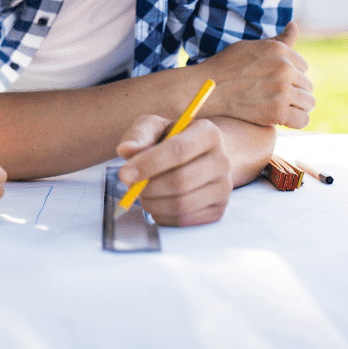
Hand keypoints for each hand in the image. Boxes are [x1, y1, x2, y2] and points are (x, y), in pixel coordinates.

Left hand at [116, 116, 231, 226]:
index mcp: (208, 133)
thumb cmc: (173, 139)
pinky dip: (162, 215)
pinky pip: (185, 220)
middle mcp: (222, 160)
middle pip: (180, 181)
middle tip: (130, 186)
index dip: (148, 164)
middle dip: (148, 187)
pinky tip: (156, 202)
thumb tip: (126, 150)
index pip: (178, 150)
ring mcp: (223, 188)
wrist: (200, 156)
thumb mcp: (155, 127)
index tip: (124, 174)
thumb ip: (139, 135)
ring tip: (141, 193)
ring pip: (182, 204)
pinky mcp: (218, 210)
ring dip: (152, 203)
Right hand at [199, 22, 313, 127]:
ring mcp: (281, 90)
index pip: (303, 66)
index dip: (291, 76)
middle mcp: (284, 68)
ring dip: (297, 107)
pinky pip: (303, 120)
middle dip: (295, 91)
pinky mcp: (276, 112)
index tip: (276, 82)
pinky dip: (295, 121)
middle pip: (307, 85)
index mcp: (279, 50)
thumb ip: (278, 39)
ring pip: (309, 102)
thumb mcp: (253, 47)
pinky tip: (283, 119)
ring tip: (281, 108)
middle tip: (276, 97)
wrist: (205, 88)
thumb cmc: (227, 66)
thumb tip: (295, 25)